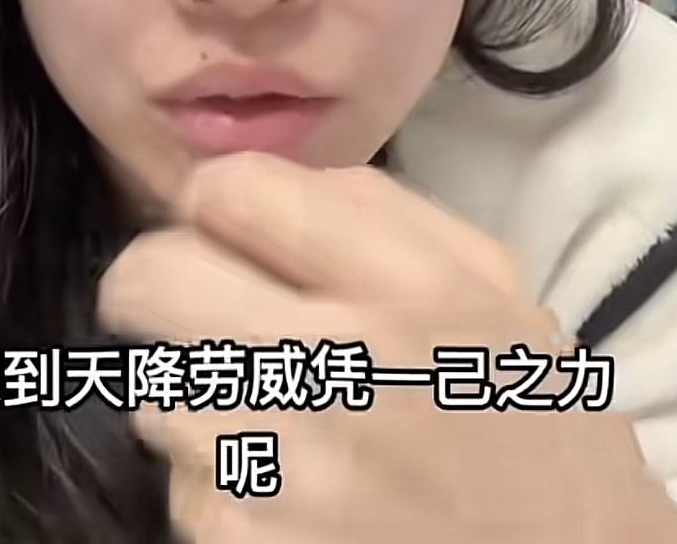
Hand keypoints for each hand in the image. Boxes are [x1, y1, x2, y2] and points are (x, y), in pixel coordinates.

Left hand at [98, 152, 676, 542]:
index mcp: (405, 286)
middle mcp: (332, 369)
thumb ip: (377, 208)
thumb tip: (248, 184)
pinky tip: (285, 492)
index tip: (231, 229)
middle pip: (148, 278)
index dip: (216, 201)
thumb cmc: (529, 422)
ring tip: (273, 415)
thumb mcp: (492, 285)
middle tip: (199, 305)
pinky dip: (218, 483)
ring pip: (156, 388)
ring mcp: (281, 474)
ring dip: (197, 392)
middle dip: (160, 281)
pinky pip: (180, 487)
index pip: (230, 190)